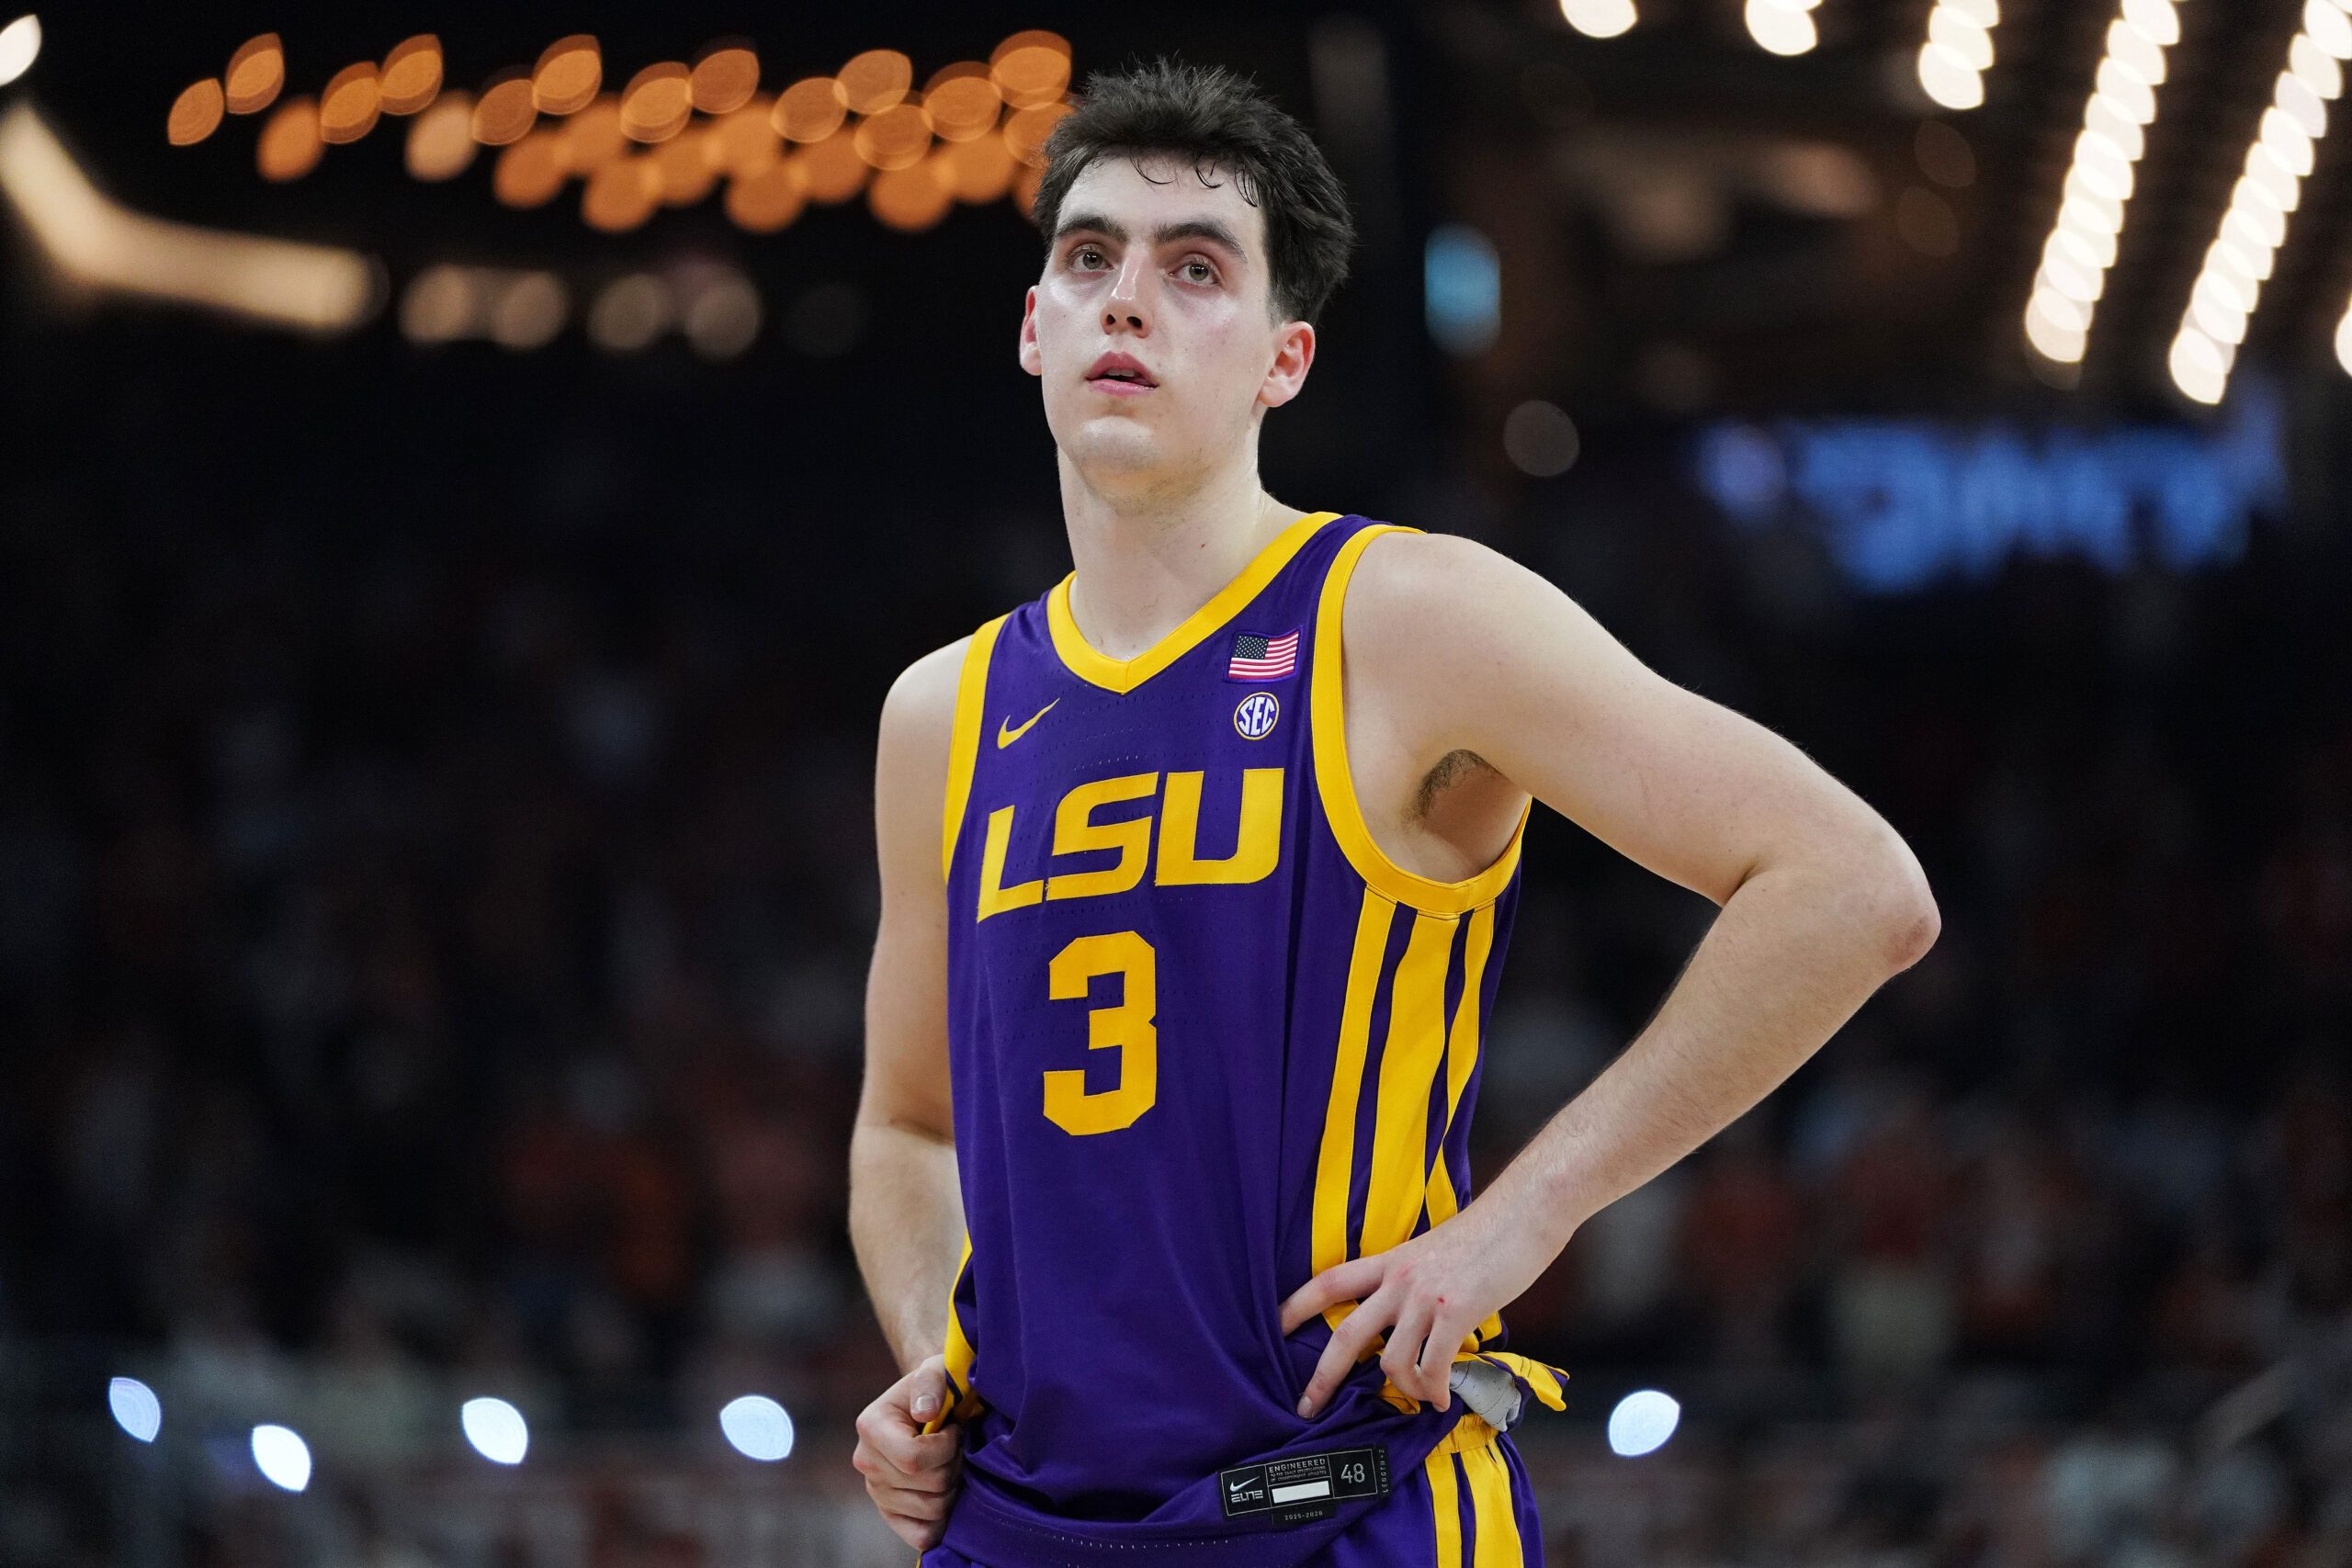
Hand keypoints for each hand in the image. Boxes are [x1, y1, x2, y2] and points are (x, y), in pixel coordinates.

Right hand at [851, 1353, 962, 1549]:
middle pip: (929, 1485)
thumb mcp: (936, 1371)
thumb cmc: (936, 1388)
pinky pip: (921, 1535)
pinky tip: (946, 1491)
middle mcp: (866, 1462)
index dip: (946, 1448)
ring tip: (950, 1462)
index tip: (954, 1428)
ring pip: (932, 1510)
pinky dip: (941, 1520)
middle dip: (954, 1465)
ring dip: (952, 1487)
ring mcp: (876, 1491)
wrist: (928, 1406)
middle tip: (957, 1446)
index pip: (913, 1459)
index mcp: (870, 1427)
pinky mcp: (890, 1514)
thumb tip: (925, 1412)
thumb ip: (932, 1383)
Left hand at [1278, 1192, 1560, 1418]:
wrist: (1523, 1211)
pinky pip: (1433, 1367)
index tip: (1273, 1328)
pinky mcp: (1455, 1311)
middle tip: (1306, 1406)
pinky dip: (1434, 1391)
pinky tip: (1443, 1400)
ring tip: (1422, 1396)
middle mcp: (1399, 1280)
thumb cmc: (1488, 1232)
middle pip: (1346, 1334)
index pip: (1329, 1282)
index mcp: (1391, 1261)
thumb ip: (1415, 1283)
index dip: (1295, 1305)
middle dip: (1322, 1377)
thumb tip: (1414, 1322)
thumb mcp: (1435, 1252)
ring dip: (1404, 1390)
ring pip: (1391, 1362)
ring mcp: (1425, 1297)